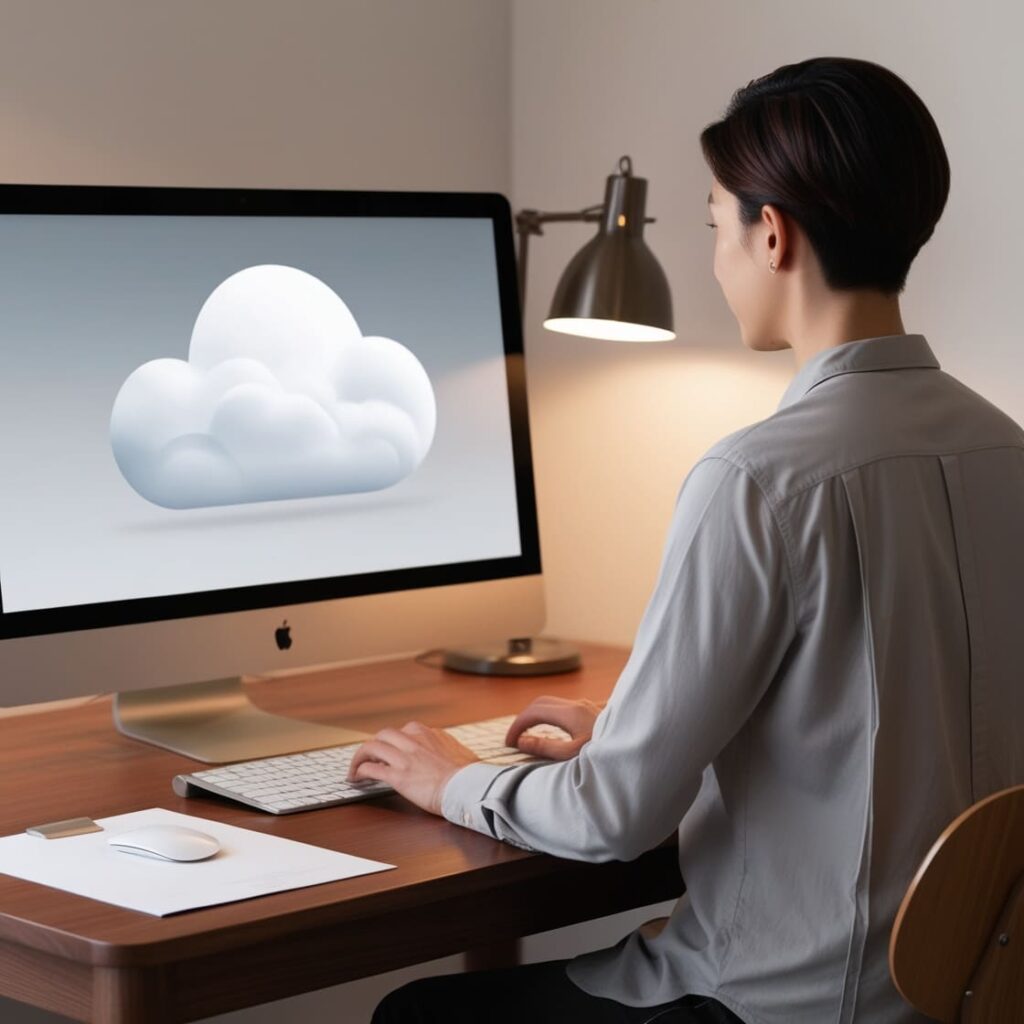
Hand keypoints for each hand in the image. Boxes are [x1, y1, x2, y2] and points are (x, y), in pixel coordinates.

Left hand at [347, 722, 479, 814]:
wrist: (466, 787)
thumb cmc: (469, 774)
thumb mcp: (462, 753)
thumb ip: (450, 749)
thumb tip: (455, 755)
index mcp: (429, 734)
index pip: (405, 732)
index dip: (396, 742)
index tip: (393, 750)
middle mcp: (414, 740)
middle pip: (385, 734)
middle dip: (375, 744)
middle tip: (370, 756)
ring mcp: (404, 757)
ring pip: (372, 747)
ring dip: (360, 756)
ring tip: (355, 767)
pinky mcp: (397, 776)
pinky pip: (371, 769)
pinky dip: (360, 771)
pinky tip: (356, 778)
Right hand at [505, 695, 603, 760]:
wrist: (641, 752)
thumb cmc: (609, 757)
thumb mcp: (573, 756)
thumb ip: (545, 748)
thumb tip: (522, 741)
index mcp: (571, 713)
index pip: (533, 712)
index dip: (517, 726)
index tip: (509, 742)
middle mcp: (579, 705)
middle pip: (542, 703)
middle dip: (525, 718)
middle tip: (516, 738)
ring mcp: (590, 707)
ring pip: (557, 705)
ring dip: (540, 717)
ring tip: (532, 736)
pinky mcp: (598, 713)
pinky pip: (569, 710)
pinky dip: (555, 718)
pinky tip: (559, 730)